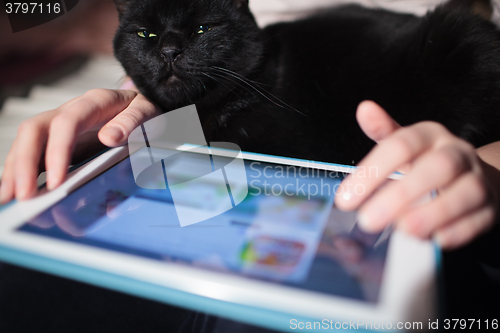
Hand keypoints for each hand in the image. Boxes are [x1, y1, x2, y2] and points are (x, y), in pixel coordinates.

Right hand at [0, 88, 160, 203]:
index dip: (57, 152)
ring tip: (8, 198)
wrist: (140, 103)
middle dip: (25, 163)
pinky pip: (32, 153)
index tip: (57, 182)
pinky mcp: (56, 140)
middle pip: (35, 130)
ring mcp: (59, 125)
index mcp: (94, 102)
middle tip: (24, 195)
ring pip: (26, 142)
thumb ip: (132, 122)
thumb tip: (109, 137)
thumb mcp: (148, 112)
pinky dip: (20, 171)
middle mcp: (70, 111)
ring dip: (15, 170)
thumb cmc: (143, 108)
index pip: (66, 123)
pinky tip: (12, 191)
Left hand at [335, 101, 499, 249]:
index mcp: (430, 135)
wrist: (471, 176)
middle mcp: (457, 153)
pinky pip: (479, 219)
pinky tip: (433, 238)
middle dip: (401, 195)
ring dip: (432, 214)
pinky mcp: (490, 207)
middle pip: (436, 168)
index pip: (401, 146)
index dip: (371, 172)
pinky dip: (457, 231)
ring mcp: (477, 179)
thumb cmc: (426, 162)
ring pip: (465, 192)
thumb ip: (382, 131)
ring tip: (402, 230)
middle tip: (368, 220)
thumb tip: (364, 109)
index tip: (346, 198)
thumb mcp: (403, 143)